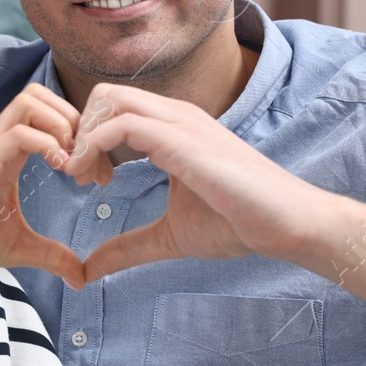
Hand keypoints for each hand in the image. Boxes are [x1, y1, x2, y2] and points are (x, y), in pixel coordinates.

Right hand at [0, 84, 87, 289]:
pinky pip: (20, 133)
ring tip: (73, 164)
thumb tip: (81, 276)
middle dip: (75, 120)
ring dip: (62, 126)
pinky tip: (60, 170)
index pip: (47, 113)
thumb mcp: (19, 247)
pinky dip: (48, 145)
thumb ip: (52, 254)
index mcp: (6, 152)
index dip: (80, 135)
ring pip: (30, 101)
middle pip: (40, 94)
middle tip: (89, 163)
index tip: (95, 174)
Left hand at [62, 84, 339, 278]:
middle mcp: (175, 115)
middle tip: (79, 178)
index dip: (88, 140)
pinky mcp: (184, 140)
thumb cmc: (238, 223)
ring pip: (110, 100)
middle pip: (104, 95)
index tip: (85, 181)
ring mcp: (181, 123)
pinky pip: (123, 124)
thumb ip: (128, 247)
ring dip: (83, 137)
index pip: (113, 108)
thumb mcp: (169, 236)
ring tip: (82, 179)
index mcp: (173, 127)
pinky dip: (95, 146)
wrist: (286, 223)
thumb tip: (88, 271)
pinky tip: (96, 182)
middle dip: (79, 132)